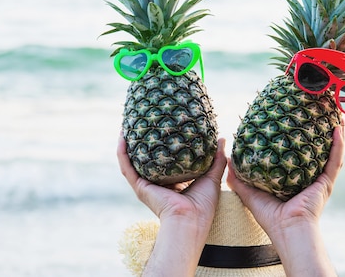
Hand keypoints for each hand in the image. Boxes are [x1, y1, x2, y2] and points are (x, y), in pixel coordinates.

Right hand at [117, 135, 226, 276]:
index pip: (165, 161)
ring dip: (126, 145)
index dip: (162, 146)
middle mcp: (156, 184)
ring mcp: (146, 185)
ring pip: (132, 162)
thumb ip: (217, 159)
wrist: (190, 220)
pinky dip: (122, 153)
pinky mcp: (139, 187)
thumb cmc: (203, 206)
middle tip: (142, 124)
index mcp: (172, 184)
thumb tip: (222, 139)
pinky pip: (127, 167)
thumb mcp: (212, 178)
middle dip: (142, 143)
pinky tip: (121, 137)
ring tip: (126, 127)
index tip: (164, 129)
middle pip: (146, 160)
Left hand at [226, 125, 344, 276]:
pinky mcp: (326, 182)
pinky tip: (338, 128)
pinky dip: (338, 144)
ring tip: (334, 115)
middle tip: (317, 113)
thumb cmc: (269, 217)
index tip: (291, 120)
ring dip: (334, 134)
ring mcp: (320, 179)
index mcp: (294, 179)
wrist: (287, 230)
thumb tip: (227, 161)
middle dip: (318, 132)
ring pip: (330, 151)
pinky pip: (335, 160)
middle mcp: (309, 177)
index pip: (296, 155)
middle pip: (316, 150)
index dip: (295, 139)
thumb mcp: (250, 193)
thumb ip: (238, 178)